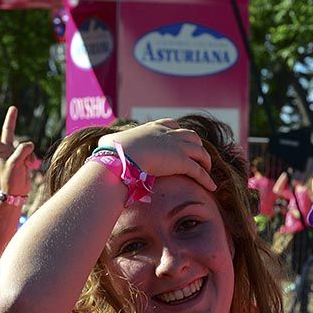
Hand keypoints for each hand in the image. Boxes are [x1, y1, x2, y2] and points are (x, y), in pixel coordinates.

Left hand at [0, 105, 37, 197]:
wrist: (17, 192)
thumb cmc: (11, 179)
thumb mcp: (15, 164)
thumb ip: (22, 151)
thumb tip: (30, 144)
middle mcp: (6, 149)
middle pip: (9, 131)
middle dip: (11, 120)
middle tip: (13, 108)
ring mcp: (15, 153)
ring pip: (25, 145)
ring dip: (28, 154)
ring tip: (25, 165)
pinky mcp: (24, 158)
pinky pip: (31, 152)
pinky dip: (32, 158)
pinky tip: (28, 167)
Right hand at [97, 119, 215, 191]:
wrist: (121, 157)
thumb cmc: (112, 152)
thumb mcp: (109, 142)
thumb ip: (109, 143)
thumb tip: (100, 146)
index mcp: (153, 128)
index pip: (172, 125)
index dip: (178, 132)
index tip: (180, 139)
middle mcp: (168, 134)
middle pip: (190, 136)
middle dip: (196, 145)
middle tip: (198, 156)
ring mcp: (177, 147)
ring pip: (200, 152)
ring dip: (205, 161)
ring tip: (207, 170)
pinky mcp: (182, 162)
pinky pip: (199, 170)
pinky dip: (206, 178)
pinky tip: (212, 186)